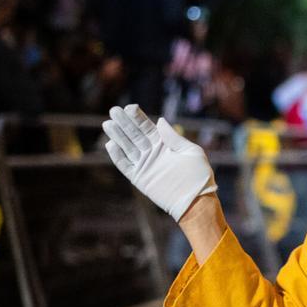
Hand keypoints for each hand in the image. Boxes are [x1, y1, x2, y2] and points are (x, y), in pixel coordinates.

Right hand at [102, 104, 217, 221]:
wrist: (196, 200)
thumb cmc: (198, 176)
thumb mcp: (191, 151)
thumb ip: (174, 137)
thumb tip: (160, 120)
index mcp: (165, 144)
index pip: (148, 128)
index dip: (138, 118)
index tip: (130, 107)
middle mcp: (153, 153)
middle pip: (135, 135)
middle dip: (124, 123)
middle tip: (113, 110)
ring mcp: (145, 165)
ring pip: (127, 147)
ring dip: (117, 136)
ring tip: (108, 123)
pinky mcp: (140, 178)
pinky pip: (125, 165)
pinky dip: (117, 156)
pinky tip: (110, 144)